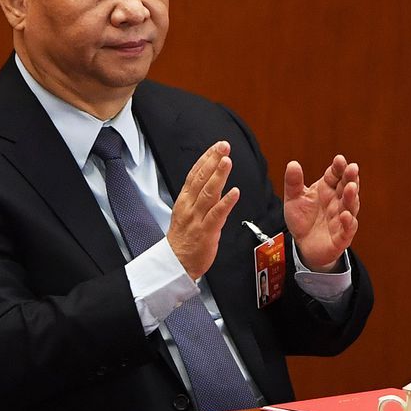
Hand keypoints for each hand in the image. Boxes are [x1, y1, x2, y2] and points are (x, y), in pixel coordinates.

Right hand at [166, 141, 240, 279]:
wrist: (175, 263)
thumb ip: (198, 197)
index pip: (194, 174)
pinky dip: (226, 202)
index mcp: (184, 200)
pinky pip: (217, 214)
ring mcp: (197, 218)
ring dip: (218, 175)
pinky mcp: (206, 231)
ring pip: (208, 193)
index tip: (216, 147)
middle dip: (213, 160)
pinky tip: (234, 192)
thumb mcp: (186, 213)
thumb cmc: (183, 240)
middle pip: (201, 179)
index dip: (206, 159)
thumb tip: (212, 182)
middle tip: (224, 146)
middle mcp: (190, 206)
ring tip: (227, 161)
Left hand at [281, 155, 358, 272]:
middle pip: (346, 188)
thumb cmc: (302, 219)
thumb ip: (293, 183)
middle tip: (352, 168)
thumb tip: (292, 163)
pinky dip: (348, 223)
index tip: (339, 159)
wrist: (302, 245)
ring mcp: (341, 219)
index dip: (338, 168)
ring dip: (352, 197)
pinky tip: (346, 215)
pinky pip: (347, 229)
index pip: (335, 175)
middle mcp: (337, 202)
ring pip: (350, 207)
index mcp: (327, 189)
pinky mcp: (341, 237)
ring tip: (351, 187)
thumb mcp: (293, 199)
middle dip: (350, 178)